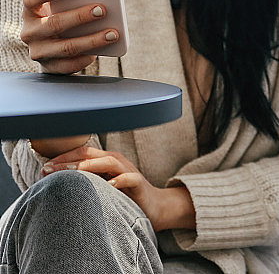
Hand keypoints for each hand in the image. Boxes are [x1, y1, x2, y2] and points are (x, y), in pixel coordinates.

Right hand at [20, 0, 118, 73]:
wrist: (52, 48)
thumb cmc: (61, 18)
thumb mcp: (61, 6)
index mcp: (30, 12)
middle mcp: (30, 32)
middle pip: (54, 23)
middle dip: (80, 17)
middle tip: (101, 10)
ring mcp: (38, 52)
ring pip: (66, 46)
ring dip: (92, 40)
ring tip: (112, 33)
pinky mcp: (50, 67)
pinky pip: (70, 65)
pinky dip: (86, 58)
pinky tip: (101, 51)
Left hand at [41, 145, 194, 230]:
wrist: (153, 206)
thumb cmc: (122, 197)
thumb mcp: (101, 186)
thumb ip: (85, 181)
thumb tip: (55, 184)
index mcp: (105, 160)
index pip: (81, 153)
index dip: (62, 158)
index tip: (44, 168)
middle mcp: (116, 161)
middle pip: (90, 155)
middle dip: (69, 161)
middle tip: (49, 169)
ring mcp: (128, 170)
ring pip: (108, 162)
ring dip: (89, 167)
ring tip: (73, 173)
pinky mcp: (139, 183)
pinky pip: (129, 178)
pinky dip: (119, 180)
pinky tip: (108, 185)